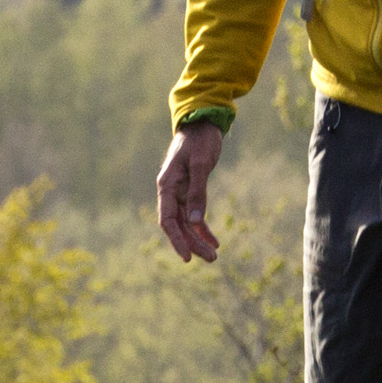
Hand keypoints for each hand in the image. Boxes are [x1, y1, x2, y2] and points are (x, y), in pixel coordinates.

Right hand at [154, 122, 226, 263]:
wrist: (202, 123)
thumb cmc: (200, 140)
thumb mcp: (200, 164)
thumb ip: (197, 191)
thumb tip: (196, 220)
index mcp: (167, 186)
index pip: (167, 220)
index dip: (176, 240)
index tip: (186, 258)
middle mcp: (170, 192)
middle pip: (178, 226)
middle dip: (192, 244)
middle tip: (211, 259)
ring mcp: (179, 192)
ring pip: (187, 223)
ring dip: (199, 239)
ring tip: (214, 255)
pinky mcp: (190, 190)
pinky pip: (195, 215)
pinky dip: (203, 228)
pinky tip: (214, 241)